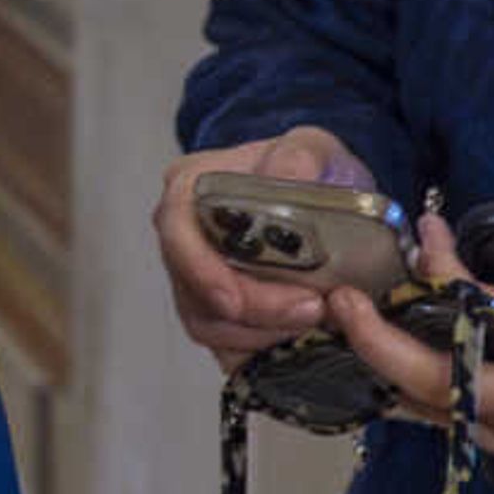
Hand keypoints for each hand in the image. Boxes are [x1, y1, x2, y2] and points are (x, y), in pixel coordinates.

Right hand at [157, 124, 382, 367]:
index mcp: (191, 187)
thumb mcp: (314, 148)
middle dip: (252, 309)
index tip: (234, 299)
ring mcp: (195, 275)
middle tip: (313, 309)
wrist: (318, 198)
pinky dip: (261, 345)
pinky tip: (298, 332)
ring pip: (207, 322)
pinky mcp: (215, 310)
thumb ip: (302, 154)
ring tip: (316, 318)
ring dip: (261, 331)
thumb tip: (286, 173)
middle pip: (192, 286)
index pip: (174, 227)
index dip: (198, 268)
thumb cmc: (306, 170)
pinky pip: (224, 342)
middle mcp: (183, 234)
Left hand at [327, 161, 493, 493]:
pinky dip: (426, 401)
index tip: (426, 232)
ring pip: (436, 414)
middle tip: (340, 299)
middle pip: (428, 381)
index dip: (439, 267)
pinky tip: (405, 370)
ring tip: (358, 329)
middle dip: (373, 341)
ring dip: (391, 371)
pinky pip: (462, 432)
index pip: (477, 309)